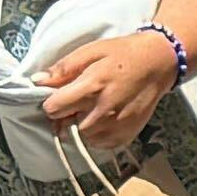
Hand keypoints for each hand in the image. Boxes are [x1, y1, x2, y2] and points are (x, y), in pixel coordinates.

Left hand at [38, 23, 185, 160]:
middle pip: (66, 126)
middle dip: (65, 116)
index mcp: (92, 86)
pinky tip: (103, 119)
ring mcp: (117, 125)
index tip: (59, 96)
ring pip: (82, 137)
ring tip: (91, 110)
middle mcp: (104, 110)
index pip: (53, 108)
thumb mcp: (91, 51)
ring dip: (81, 126)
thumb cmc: (122, 53)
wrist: (160, 62)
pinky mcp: (127, 134)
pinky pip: (100, 144)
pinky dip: (97, 135)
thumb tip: (37, 81)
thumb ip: (64, 68)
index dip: (52, 102)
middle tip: (76, 102)